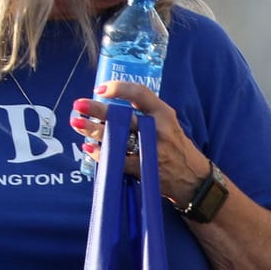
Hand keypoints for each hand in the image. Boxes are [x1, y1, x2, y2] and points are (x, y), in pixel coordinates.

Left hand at [71, 82, 208, 203]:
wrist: (193, 180)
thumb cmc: (176, 148)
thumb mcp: (167, 124)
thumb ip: (145, 113)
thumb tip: (110, 105)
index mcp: (163, 114)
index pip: (140, 94)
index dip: (117, 88)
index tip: (100, 90)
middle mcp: (158, 130)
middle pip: (123, 117)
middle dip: (97, 111)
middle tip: (79, 105)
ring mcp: (151, 151)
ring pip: (116, 138)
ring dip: (93, 131)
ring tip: (77, 124)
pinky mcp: (145, 169)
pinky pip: (117, 160)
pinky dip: (101, 154)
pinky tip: (89, 148)